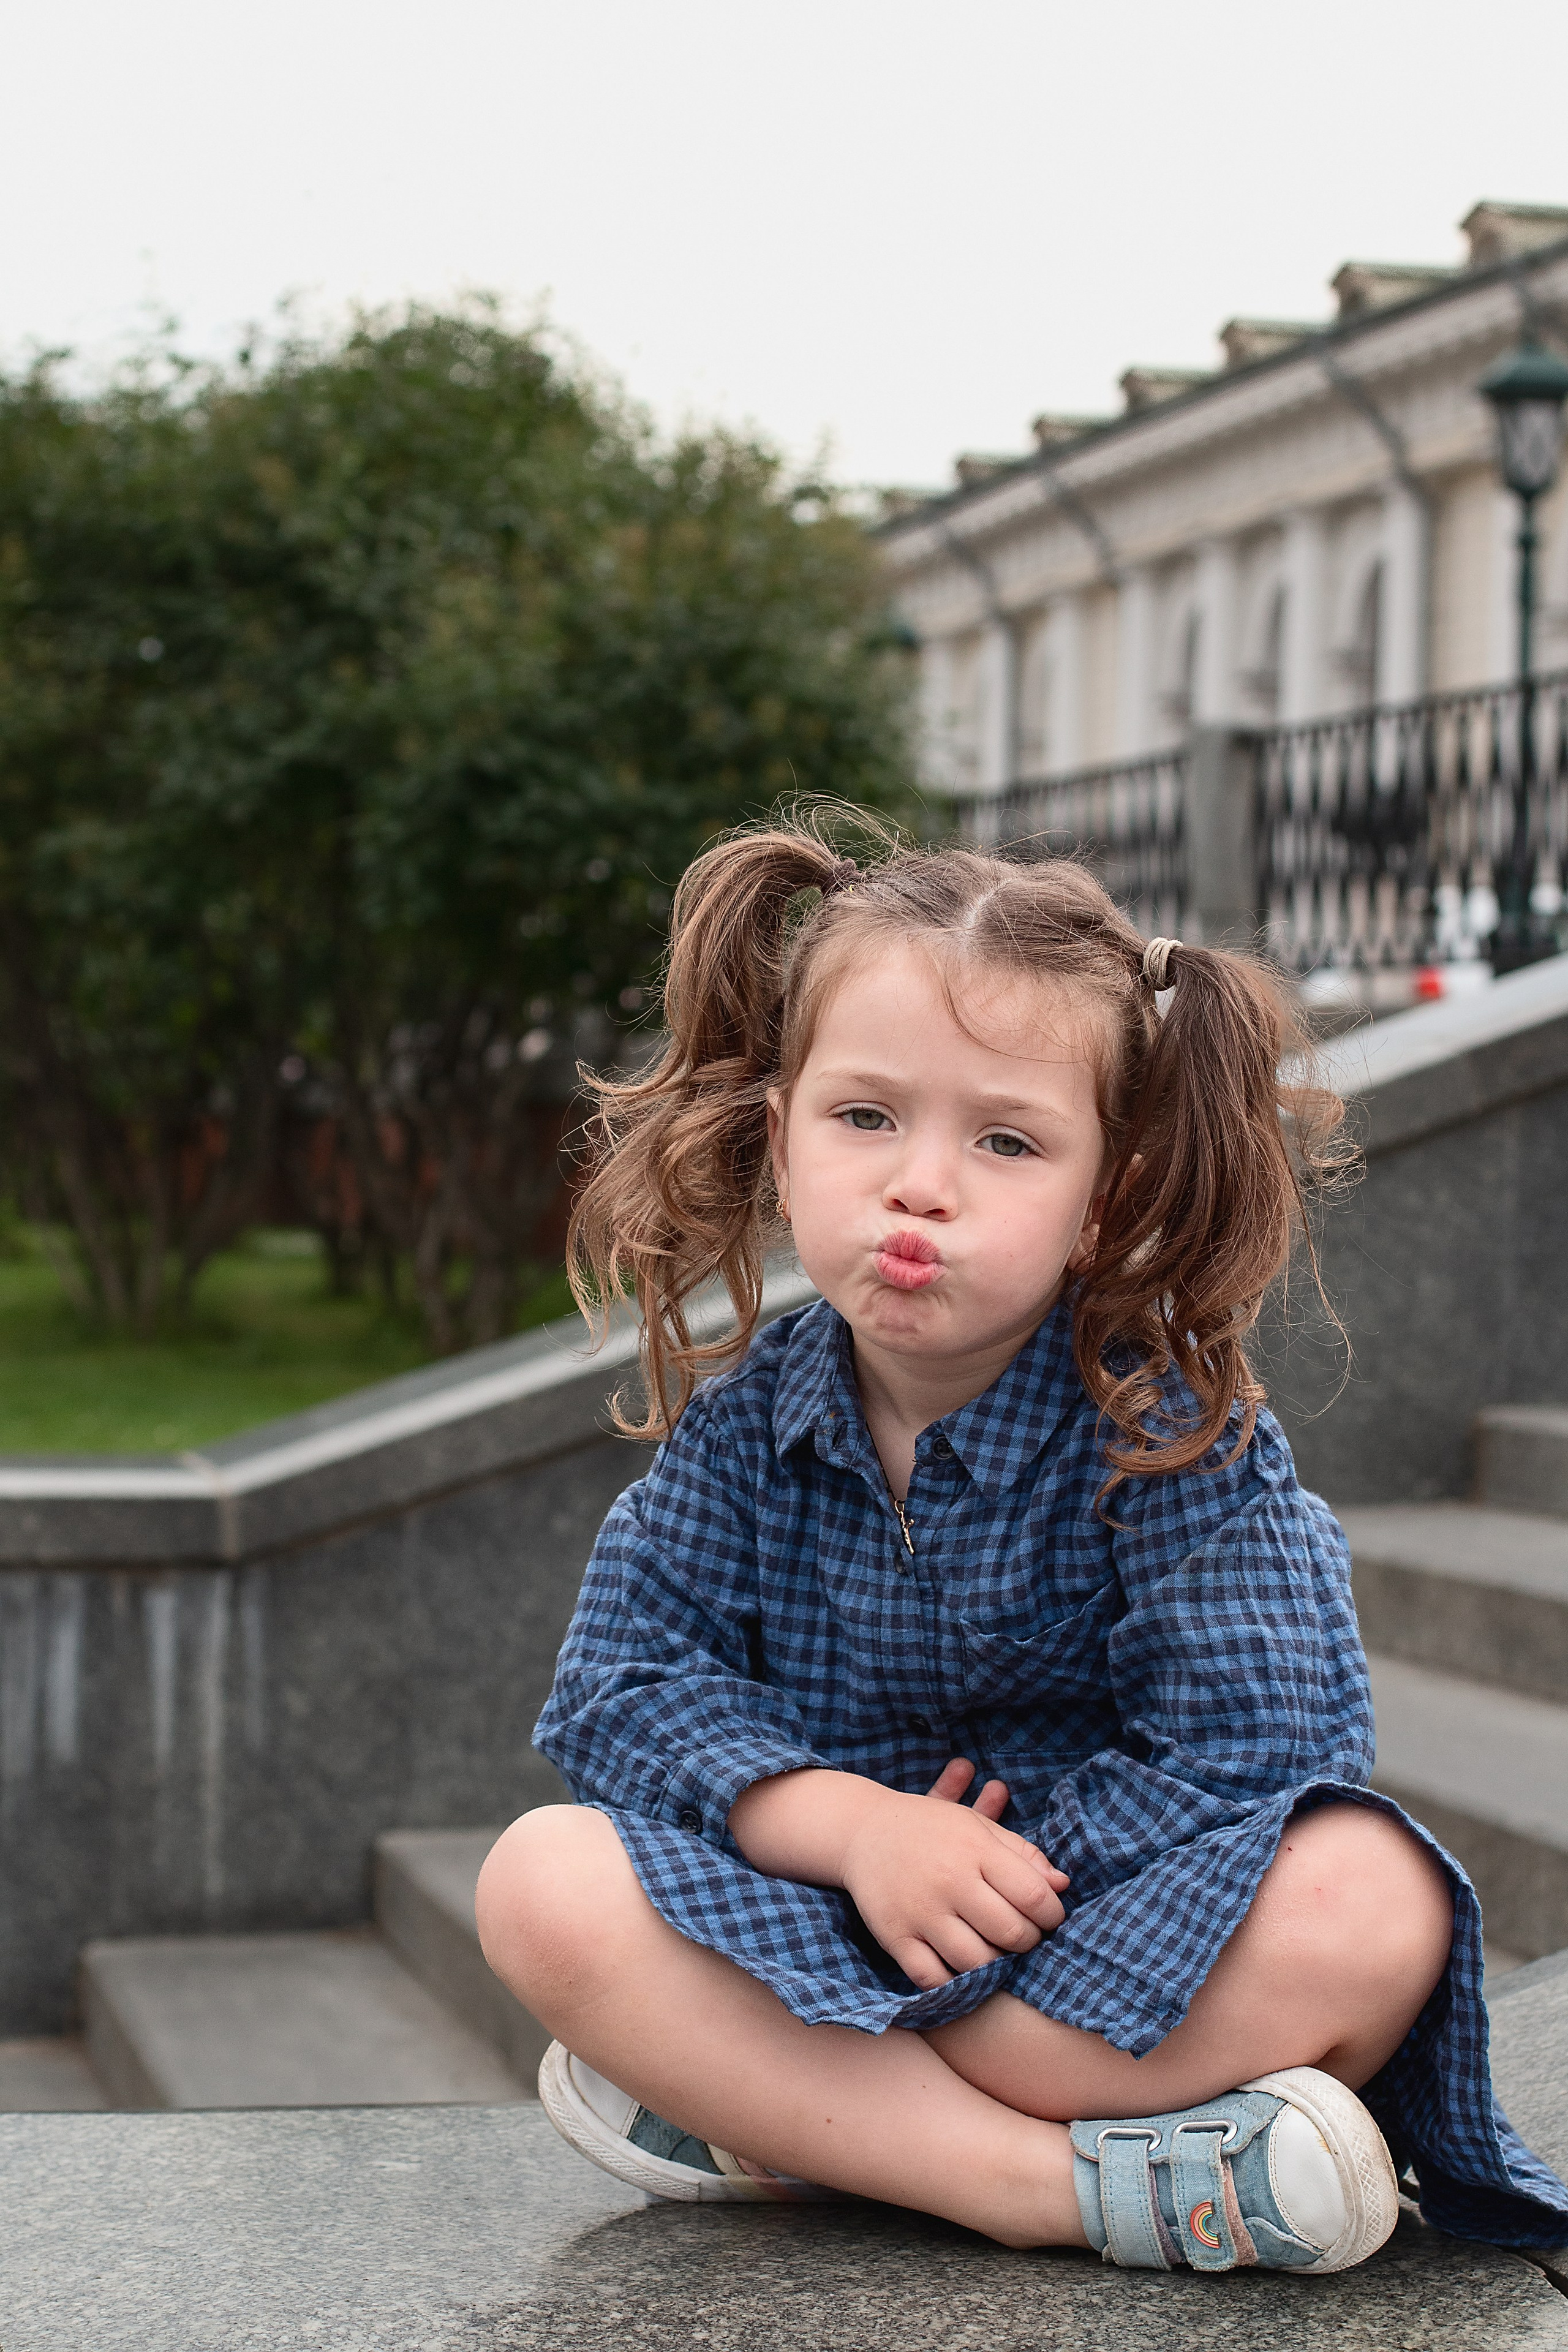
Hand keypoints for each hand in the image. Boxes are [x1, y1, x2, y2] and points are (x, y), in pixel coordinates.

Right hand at [728, 1761, 1068, 1990]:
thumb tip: (1062, 1887)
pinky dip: (954, 1983)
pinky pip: (933, 1978)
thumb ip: (1023, 1855)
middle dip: (1029, 1941)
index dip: (1053, 1914)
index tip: (1051, 1917)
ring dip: (997, 1965)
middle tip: (1025, 1936)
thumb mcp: (978, 1827)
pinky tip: (963, 1968)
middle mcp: (949, 1881)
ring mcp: (920, 1912)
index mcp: (975, 1849)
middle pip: (1011, 1932)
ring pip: (976, 1962)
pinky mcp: (895, 1936)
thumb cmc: (932, 1829)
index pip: (1033, 1895)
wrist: (862, 1831)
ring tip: (997, 1951)